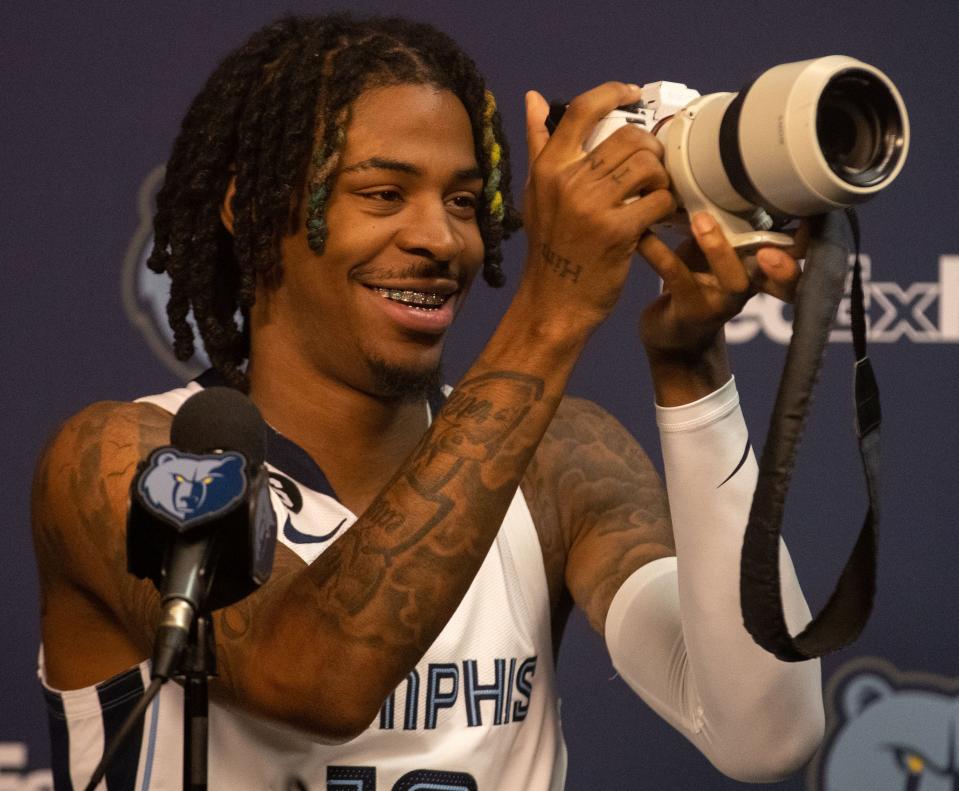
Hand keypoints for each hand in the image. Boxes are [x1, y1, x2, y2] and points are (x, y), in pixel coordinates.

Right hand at [520, 83, 676, 335]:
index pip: (583, 109)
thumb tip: (533, 98)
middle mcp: (568, 181)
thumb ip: (538, 144)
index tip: (632, 94)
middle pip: (629, 136)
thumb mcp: (535, 193)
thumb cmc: (550, 246)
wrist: (555, 301)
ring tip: (653, 194)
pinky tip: (656, 217)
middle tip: (652, 168)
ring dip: (661, 178)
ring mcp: (593, 206)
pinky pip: (659, 200)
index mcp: (549, 167)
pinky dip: (666, 206)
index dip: (613, 93)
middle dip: (650, 148)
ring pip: (649, 165)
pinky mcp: (618, 231)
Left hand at [638, 212, 803, 356]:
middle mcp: (749, 287)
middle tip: (770, 237)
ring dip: (718, 248)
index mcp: (761, 269)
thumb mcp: (714, 252)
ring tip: (700, 219)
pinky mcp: (690, 312)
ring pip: (733, 279)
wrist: (669, 335)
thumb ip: (727, 223)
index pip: (796, 254)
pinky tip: (645, 237)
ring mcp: (722, 303)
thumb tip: (723, 168)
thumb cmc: (695, 283)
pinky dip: (660, 255)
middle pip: (779, 273)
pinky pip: (678, 278)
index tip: (815, 216)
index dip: (811, 239)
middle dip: (782, 259)